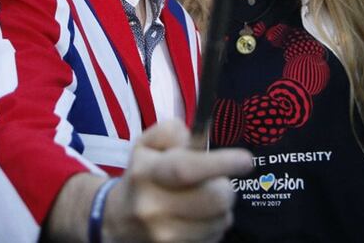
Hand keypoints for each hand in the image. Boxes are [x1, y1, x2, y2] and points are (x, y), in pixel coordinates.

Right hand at [104, 120, 252, 242]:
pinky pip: (214, 239)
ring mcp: (164, 236)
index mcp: (147, 174)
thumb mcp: (147, 144)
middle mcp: (153, 207)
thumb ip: (171, 132)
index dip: (221, 164)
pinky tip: (197, 220)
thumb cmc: (141, 175)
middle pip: (215, 199)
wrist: (117, 221)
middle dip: (225, 187)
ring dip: (221, 210)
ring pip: (221, 221)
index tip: (246, 160)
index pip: (186, 169)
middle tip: (217, 183)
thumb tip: (198, 138)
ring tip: (203, 202)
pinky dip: (213, 227)